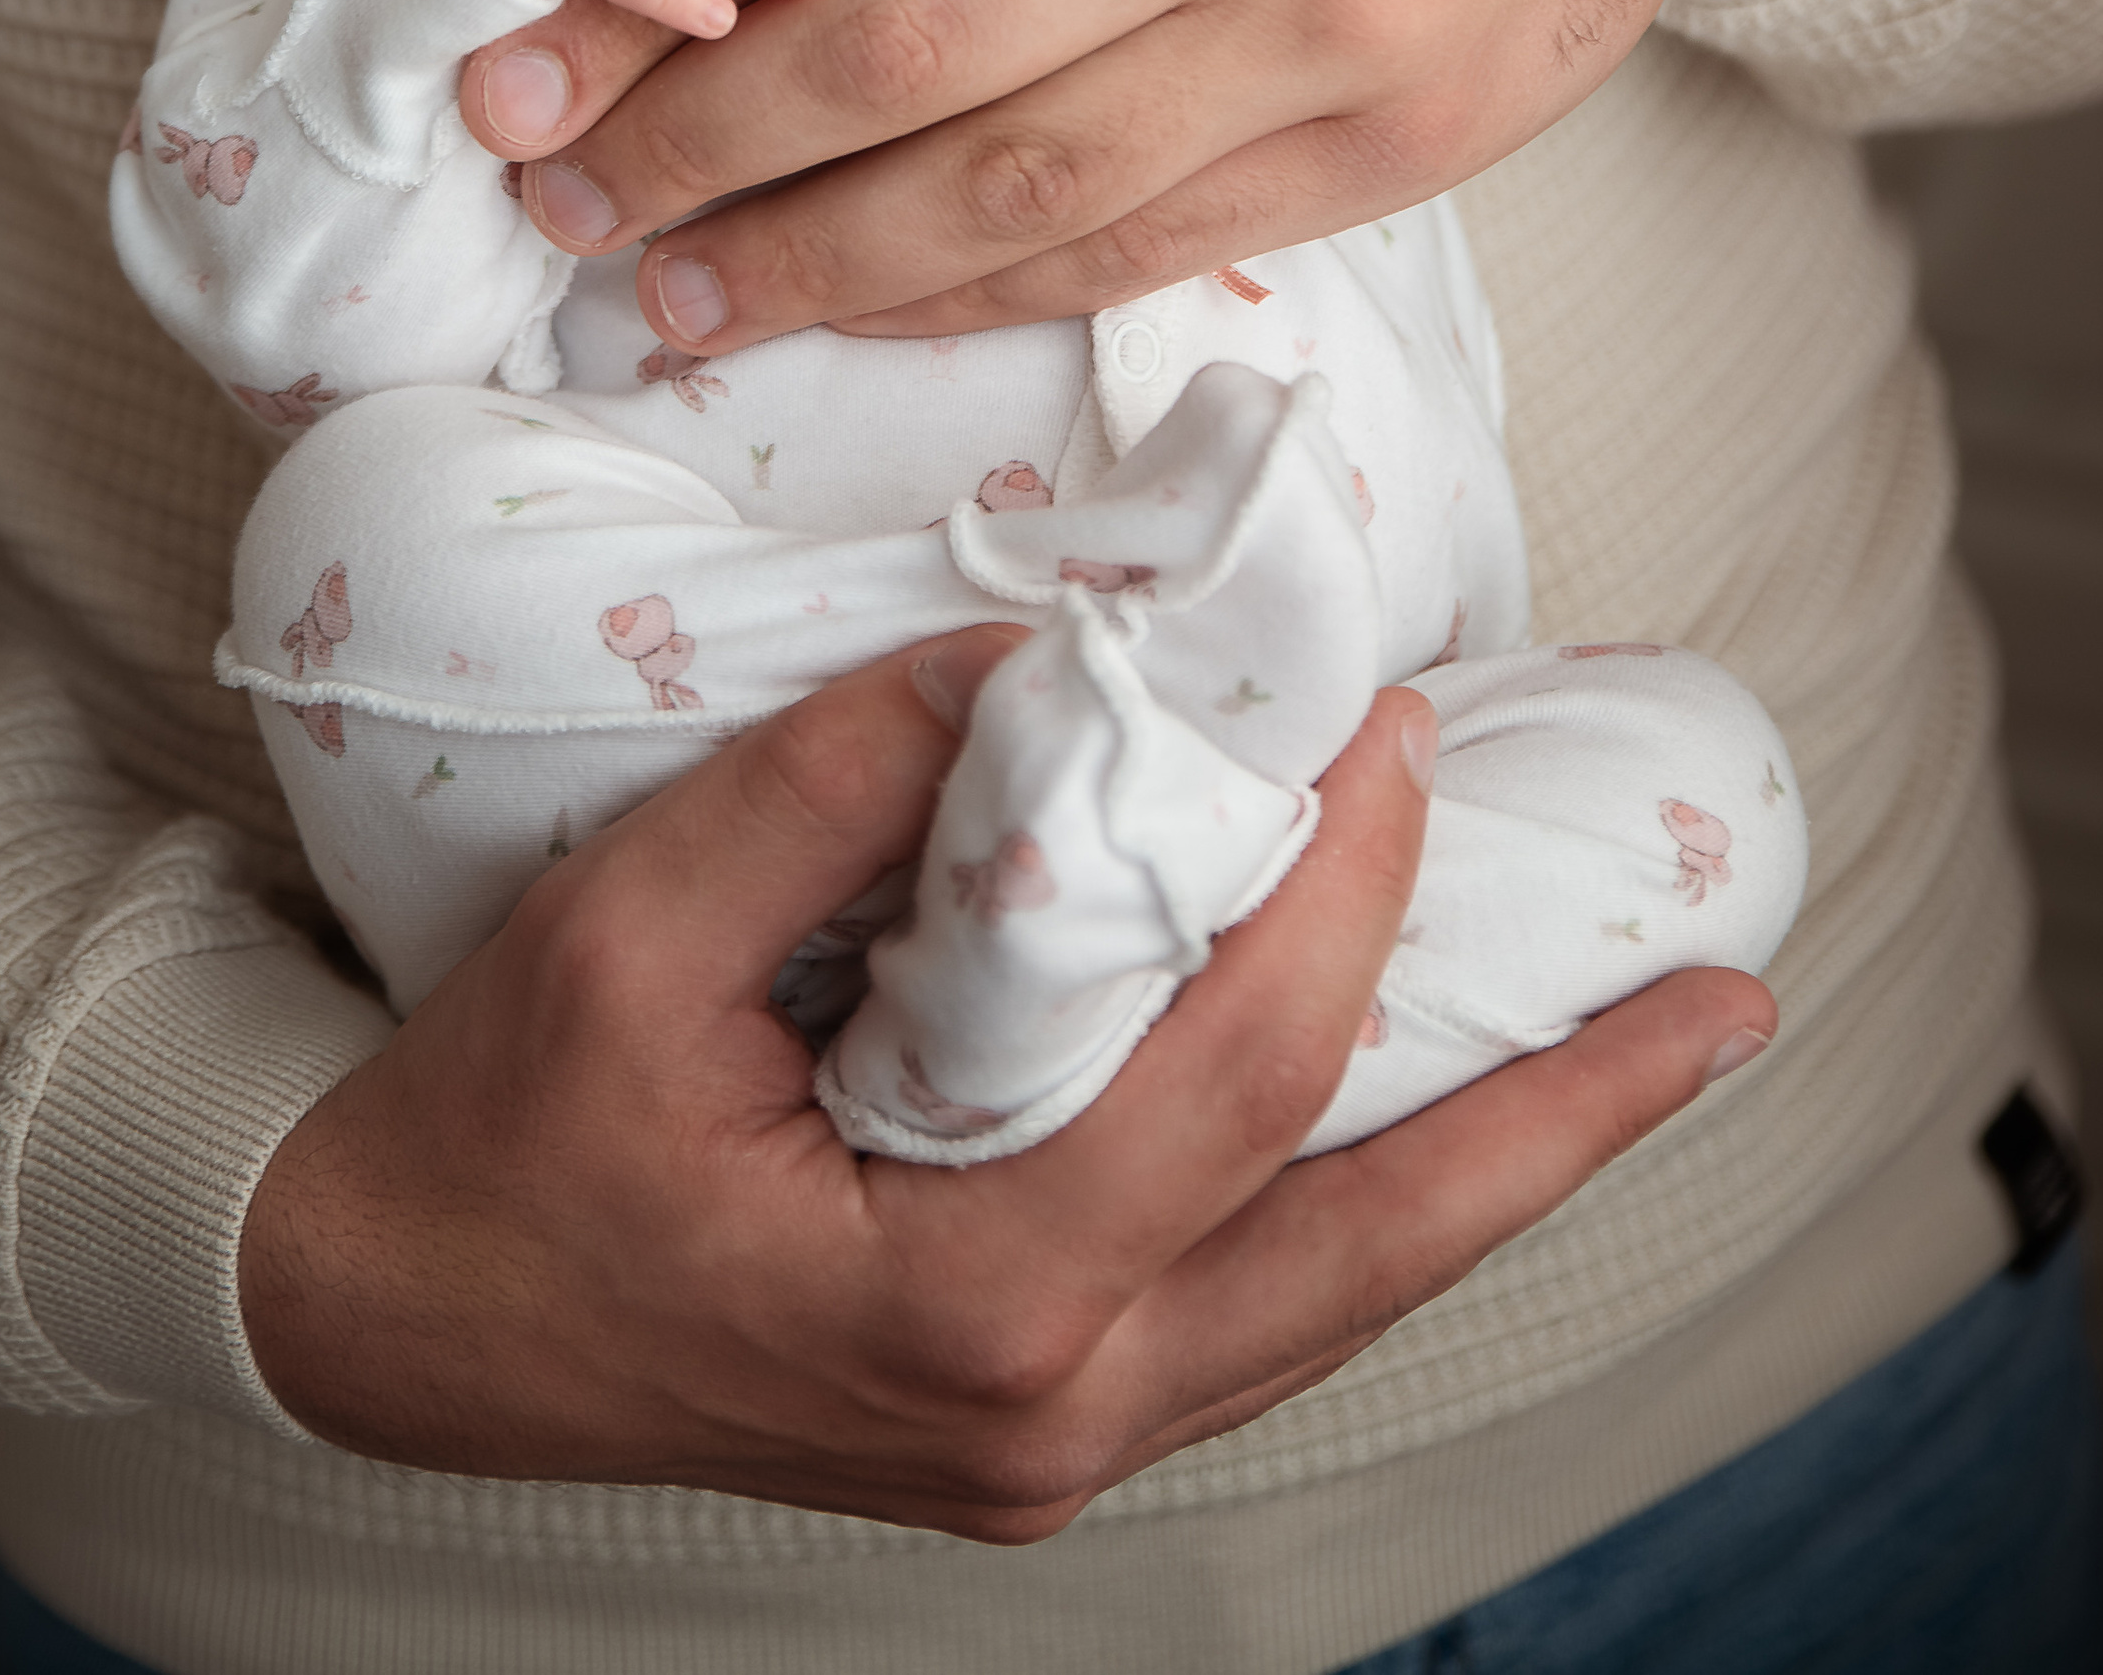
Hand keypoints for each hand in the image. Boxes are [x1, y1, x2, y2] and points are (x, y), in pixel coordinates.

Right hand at [238, 641, 1772, 1531]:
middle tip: (1713, 1010)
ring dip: (1490, 1174)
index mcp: (961, 1302)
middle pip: (1364, 1249)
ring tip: (1639, 1068)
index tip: (1386, 731)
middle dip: (1552, 1118)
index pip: (1225, 1079)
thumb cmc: (501, 1131)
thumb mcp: (633, 935)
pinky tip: (1421, 1128)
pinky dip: (1355, 1206)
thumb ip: (835, 789)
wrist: (389, 1310)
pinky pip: (1249, 1311)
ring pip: (1333, 1302)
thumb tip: (1012, 662)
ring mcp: (1045, 1440)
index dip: (1330, 893)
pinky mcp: (1021, 1416)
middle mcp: (1044, 1407)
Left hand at [459, 0, 1727, 348]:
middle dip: (689, 138)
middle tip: (549, 195)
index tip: (532, 51)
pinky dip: (982, 292)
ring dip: (807, 257)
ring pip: (1005, 181)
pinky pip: (1143, 244)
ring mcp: (1311, 21)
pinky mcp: (1391, 136)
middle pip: (887, 42)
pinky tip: (866, 307)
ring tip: (670, 297)